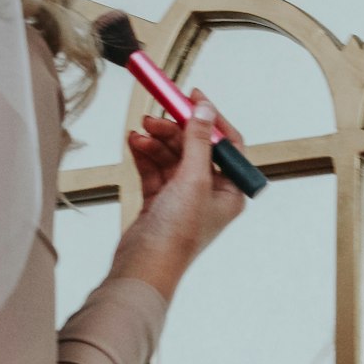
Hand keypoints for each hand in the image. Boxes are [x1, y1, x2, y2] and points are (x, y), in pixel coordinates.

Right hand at [111, 90, 244, 300]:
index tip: (193, 97)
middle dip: (174, 129)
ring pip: (171, 156)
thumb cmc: (177, 235)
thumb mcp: (193, 180)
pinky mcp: (160, 202)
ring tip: (139, 132)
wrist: (144, 266)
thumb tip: (204, 109)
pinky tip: (134, 143)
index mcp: (230, 191)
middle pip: (194, 147)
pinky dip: (145, 154)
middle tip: (155, 116)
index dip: (211, 119)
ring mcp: (183, 198)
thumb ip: (198, 141)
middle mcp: (210, 194)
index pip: (227, 144)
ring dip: (156, 141)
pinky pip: (154, 169)